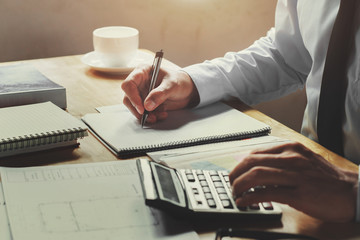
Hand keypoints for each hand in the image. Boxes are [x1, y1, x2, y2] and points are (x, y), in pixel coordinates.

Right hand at [121, 65, 199, 122]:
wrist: (187, 90)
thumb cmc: (180, 81)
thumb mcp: (172, 85)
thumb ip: (160, 94)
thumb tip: (147, 105)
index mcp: (142, 72)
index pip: (129, 84)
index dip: (132, 97)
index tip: (142, 108)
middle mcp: (139, 83)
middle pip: (128, 98)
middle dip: (138, 110)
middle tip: (149, 116)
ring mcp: (142, 94)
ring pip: (135, 108)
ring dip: (145, 115)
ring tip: (158, 117)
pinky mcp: (146, 104)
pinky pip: (143, 113)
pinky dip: (151, 117)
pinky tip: (162, 114)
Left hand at [229, 142, 357, 221]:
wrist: (352, 192)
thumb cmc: (326, 179)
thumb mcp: (303, 161)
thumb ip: (281, 161)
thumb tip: (256, 169)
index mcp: (291, 148)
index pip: (255, 152)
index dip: (239, 164)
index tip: (234, 173)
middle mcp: (291, 158)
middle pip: (251, 161)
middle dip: (235, 174)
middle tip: (231, 184)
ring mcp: (295, 175)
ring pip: (256, 175)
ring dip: (240, 185)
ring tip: (235, 193)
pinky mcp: (299, 194)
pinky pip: (267, 193)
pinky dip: (251, 197)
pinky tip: (245, 202)